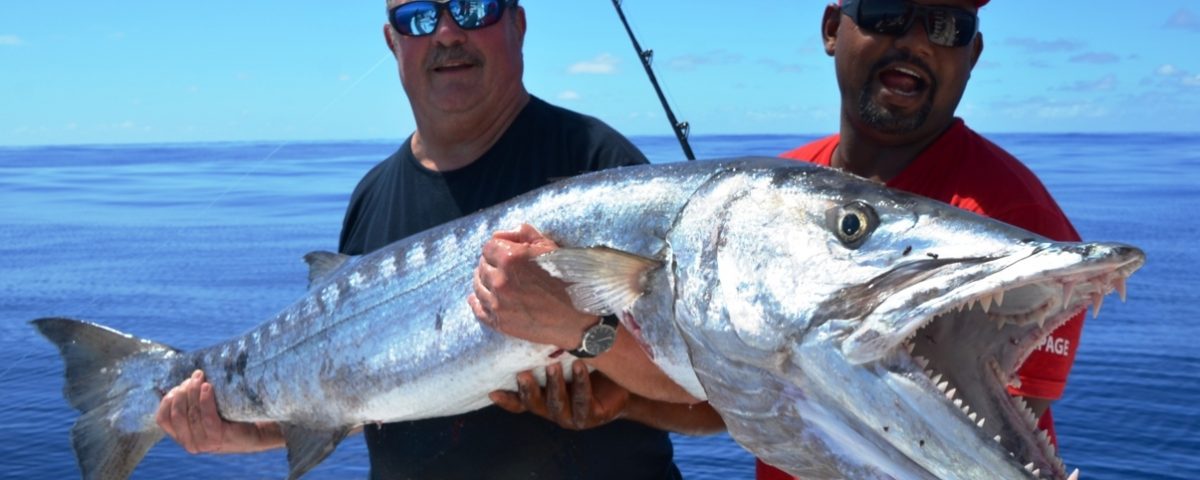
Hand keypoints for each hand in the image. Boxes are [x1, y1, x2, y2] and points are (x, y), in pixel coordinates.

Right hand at [155, 370, 282, 453]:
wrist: (257, 430)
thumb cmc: (229, 416)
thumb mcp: (205, 411)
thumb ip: (191, 402)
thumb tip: (179, 379)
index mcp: (182, 436)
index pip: (162, 418)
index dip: (168, 399)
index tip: (180, 385)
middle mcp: (189, 443)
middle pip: (176, 413)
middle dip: (183, 391)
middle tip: (196, 376)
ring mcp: (203, 443)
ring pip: (190, 413)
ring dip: (194, 391)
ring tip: (201, 377)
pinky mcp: (218, 438)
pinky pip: (206, 417)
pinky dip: (205, 400)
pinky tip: (209, 387)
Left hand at [469, 224, 595, 348]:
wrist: (579, 320)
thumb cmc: (569, 280)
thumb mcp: (551, 248)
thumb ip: (525, 235)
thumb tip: (503, 234)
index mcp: (511, 258)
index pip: (488, 247)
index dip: (497, 248)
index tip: (505, 252)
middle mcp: (500, 280)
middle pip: (482, 266)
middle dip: (491, 264)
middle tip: (503, 268)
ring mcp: (498, 303)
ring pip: (478, 287)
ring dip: (484, 282)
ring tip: (495, 282)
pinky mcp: (499, 322)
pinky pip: (478, 310)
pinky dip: (477, 302)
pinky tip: (479, 298)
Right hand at [490, 361, 629, 429]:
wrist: (624, 387)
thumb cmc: (591, 369)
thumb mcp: (568, 360)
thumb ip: (549, 352)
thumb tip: (531, 321)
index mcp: (543, 398)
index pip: (520, 402)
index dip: (506, 399)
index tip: (492, 391)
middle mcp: (553, 409)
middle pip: (533, 404)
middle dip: (528, 389)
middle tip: (522, 373)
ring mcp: (571, 416)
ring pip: (556, 403)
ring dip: (554, 384)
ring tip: (553, 366)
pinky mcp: (590, 416)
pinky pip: (583, 400)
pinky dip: (581, 382)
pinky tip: (581, 366)